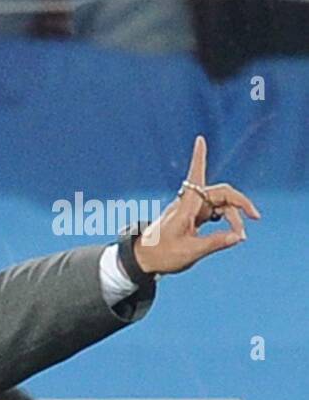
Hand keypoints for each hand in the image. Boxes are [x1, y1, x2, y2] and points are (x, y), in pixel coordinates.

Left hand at [135, 135, 261, 274]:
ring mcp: (190, 210)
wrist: (142, 260)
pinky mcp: (191, 216)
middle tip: (256, 217)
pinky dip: (226, 219)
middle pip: (221, 193)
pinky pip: (214, 211)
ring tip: (238, 236)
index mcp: (185, 207)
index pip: (196, 177)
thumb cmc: (162, 255)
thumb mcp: (191, 251)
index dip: (199, 158)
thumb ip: (216, 242)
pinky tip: (232, 231)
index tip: (200, 139)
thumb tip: (239, 236)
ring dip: (233, 217)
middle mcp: (188, 204)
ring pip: (220, 204)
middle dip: (240, 203)